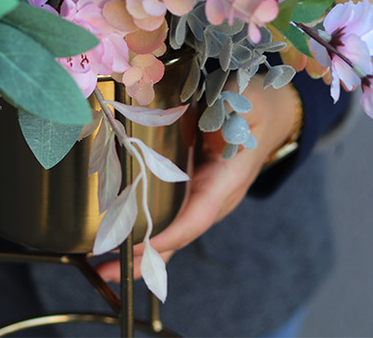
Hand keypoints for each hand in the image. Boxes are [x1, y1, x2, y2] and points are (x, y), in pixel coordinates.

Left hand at [96, 76, 299, 283]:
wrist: (270, 114)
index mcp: (226, 180)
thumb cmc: (254, 105)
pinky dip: (145, 234)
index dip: (168, 234)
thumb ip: (226, 105)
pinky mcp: (193, 192)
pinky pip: (169, 219)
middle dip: (144, 259)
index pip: (196, 216)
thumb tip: (207, 111)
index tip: (138, 244)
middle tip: (107, 272)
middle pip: (178, 238)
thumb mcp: (243, 99)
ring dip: (139, 254)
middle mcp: (214, 198)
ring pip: (171, 234)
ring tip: (103, 270)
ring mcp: (203, 199)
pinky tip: (119, 242)